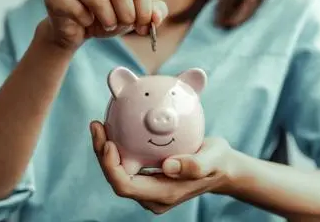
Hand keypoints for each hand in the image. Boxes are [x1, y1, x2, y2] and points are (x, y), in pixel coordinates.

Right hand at [37, 0, 167, 50]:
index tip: (145, 26)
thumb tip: (157, 18)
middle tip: (126, 26)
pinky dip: (87, 22)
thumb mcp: (133, 16)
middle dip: (127, 15)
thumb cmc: (105, 18)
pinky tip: (85, 23)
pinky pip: (78, 10)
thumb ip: (152, 13)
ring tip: (108, 25)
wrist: (75, 32)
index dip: (145, 9)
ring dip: (108, 20)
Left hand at [90, 121, 235, 213]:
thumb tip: (168, 166)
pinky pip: (126, 164)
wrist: (221, 168)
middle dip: (102, 154)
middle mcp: (151, 195)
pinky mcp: (148, 177)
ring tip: (99, 125)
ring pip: (118, 171)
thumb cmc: (217, 163)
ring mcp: (149, 188)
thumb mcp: (213, 161)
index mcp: (163, 194)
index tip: (109, 142)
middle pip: (116, 178)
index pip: (125, 186)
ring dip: (105, 150)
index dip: (111, 167)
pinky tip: (114, 127)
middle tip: (97, 125)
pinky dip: (117, 147)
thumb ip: (195, 165)